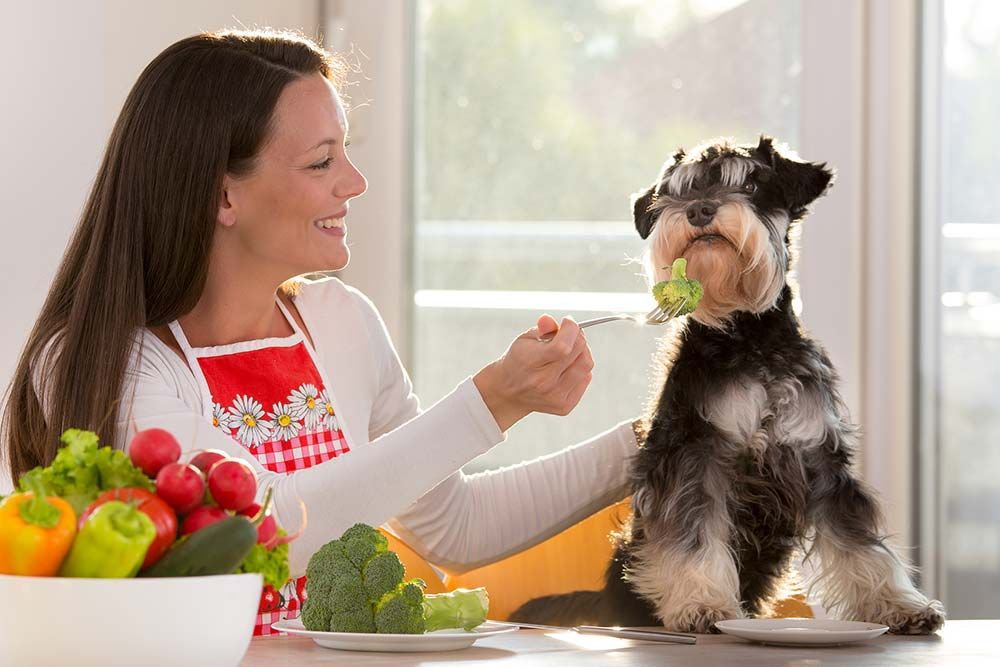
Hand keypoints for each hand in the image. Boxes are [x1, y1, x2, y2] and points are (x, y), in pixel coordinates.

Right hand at [473, 315, 594, 431]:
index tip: (567, 321)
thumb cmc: (518, 360)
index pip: (563, 346)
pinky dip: (581, 368)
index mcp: (531, 362)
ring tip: (570, 350)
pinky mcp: (565, 406)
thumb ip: (541, 329)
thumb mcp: (524, 339)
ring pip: (586, 365)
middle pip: (579, 353)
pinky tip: (567, 367)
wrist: (507, 392)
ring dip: (582, 352)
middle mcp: (544, 382)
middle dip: (578, 337)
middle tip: (570, 334)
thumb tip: (550, 320)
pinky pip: (585, 379)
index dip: (571, 329)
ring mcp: (556, 397)